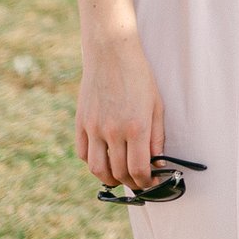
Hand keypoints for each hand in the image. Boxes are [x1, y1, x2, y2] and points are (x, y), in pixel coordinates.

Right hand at [76, 33, 164, 189]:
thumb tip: (157, 161)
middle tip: (139, 183)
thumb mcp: (157, 105)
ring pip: (97, 169)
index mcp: (136, 127)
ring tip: (120, 178)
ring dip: (110, 179)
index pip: (139, 169)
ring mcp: (94, 128)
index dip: (146, 182)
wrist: (111, 55)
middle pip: (119, 172)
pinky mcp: (81, 123)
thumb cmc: (139, 78)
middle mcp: (113, 131)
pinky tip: (104, 161)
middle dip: (131, 183)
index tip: (151, 184)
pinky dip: (92, 164)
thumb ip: (157, 136)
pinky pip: (83, 153)